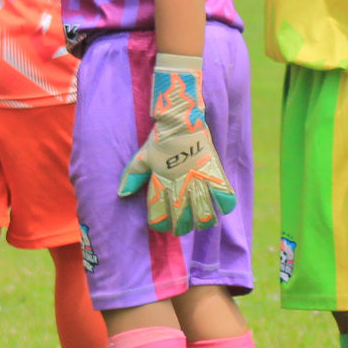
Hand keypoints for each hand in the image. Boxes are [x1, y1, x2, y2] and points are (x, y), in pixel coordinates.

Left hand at [117, 53, 237, 233]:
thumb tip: (122, 193)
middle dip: (182, 228)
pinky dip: (225, 205)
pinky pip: (224, 195)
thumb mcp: (143, 156)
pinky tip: (223, 208)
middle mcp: (180, 186)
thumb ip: (133, 176)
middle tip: (183, 228)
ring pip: (204, 214)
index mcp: (160, 184)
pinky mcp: (214, 171)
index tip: (163, 225)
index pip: (159, 215)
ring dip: (204, 222)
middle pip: (183, 220)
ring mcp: (198, 179)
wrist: (181, 119)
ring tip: (204, 223)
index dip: (160, 225)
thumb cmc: (160, 138)